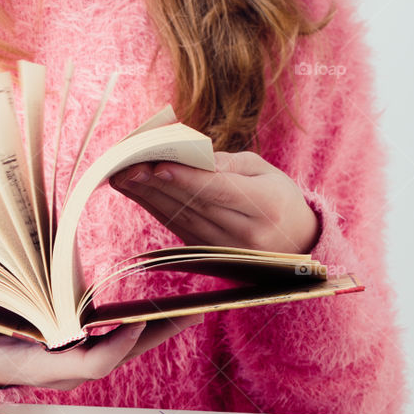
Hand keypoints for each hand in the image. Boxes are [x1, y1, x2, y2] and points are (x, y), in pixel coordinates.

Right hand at [0, 314, 200, 390]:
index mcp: (44, 367)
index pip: (90, 364)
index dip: (114, 346)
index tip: (134, 321)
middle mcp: (68, 369)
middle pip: (121, 356)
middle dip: (155, 335)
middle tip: (190, 312)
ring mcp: (77, 360)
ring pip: (125, 347)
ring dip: (157, 328)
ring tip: (189, 307)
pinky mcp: (81, 349)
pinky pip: (117, 338)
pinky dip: (141, 324)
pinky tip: (162, 307)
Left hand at [111, 151, 320, 255]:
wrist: (293, 247)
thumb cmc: (279, 198)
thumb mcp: (266, 172)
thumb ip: (230, 164)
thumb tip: (194, 157)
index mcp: (266, 206)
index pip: (220, 192)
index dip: (188, 180)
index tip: (159, 166)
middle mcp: (245, 234)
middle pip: (193, 205)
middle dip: (156, 184)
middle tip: (125, 164)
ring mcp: (225, 250)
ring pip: (180, 218)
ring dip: (148, 196)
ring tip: (121, 174)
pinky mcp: (208, 256)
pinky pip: (177, 228)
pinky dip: (155, 207)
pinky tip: (136, 190)